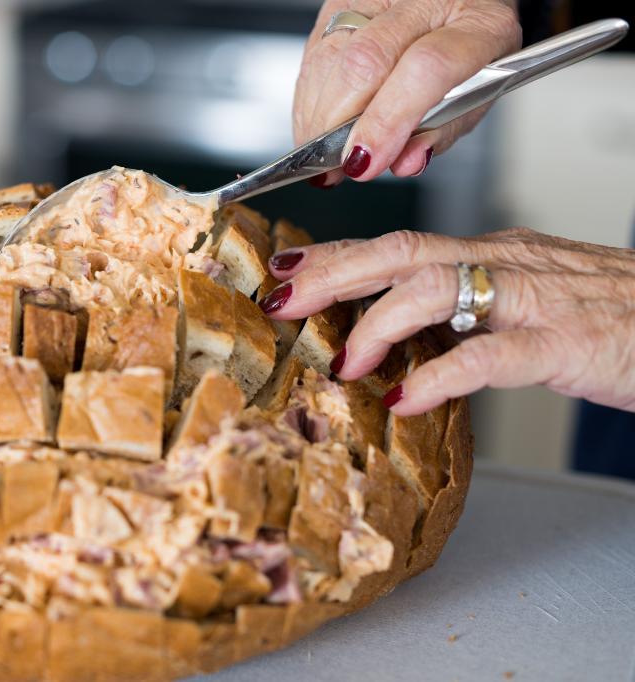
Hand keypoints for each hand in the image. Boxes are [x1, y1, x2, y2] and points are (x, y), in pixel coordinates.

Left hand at [259, 228, 634, 415]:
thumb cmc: (619, 320)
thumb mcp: (532, 303)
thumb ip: (471, 313)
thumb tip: (404, 337)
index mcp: (496, 255)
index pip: (400, 245)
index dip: (337, 258)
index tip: (286, 273)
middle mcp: (509, 263)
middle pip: (402, 251)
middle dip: (332, 274)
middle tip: (280, 300)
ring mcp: (539, 298)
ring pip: (437, 285)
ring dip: (378, 322)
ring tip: (346, 362)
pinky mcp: (568, 342)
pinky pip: (491, 354)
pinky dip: (440, 375)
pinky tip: (406, 398)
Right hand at [295, 0, 520, 184]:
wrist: (456, 14)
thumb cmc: (470, 58)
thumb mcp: (472, 101)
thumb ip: (439, 132)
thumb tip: (403, 161)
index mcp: (479, 25)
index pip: (426, 68)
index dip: (388, 120)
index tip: (364, 160)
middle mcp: (429, 0)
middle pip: (367, 59)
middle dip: (339, 124)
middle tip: (334, 166)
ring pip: (331, 54)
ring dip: (317, 115)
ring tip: (322, 152)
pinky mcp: (344, 2)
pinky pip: (313, 50)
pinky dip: (307, 97)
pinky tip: (316, 123)